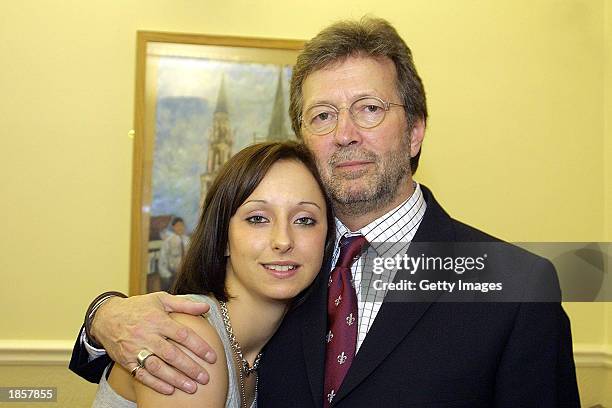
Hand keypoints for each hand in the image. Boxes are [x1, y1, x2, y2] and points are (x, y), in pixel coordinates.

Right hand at [90, 292, 216, 393]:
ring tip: (192, 388)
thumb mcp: (161, 299)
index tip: (212, 357)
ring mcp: (135, 349)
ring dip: (175, 379)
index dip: (199, 347)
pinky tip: (170, 390)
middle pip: (171, 354)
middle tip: (205, 377)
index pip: (183, 335)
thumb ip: (184, 304)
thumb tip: (206, 307)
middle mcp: (147, 335)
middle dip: (190, 368)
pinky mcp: (126, 361)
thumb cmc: (139, 307)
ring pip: (157, 367)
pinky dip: (156, 384)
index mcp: (158, 320)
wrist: (106, 317)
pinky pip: (142, 375)